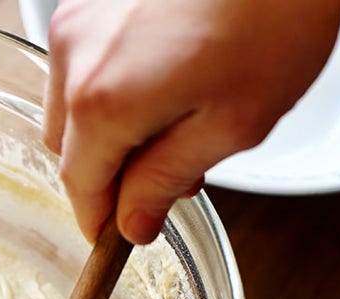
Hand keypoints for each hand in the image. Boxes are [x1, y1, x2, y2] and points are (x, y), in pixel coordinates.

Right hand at [42, 0, 339, 242]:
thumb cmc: (272, 13)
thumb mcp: (233, 122)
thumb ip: (168, 180)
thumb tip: (134, 220)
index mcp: (102, 102)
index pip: (80, 185)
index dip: (99, 218)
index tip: (116, 234)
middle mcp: (74, 59)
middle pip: (67, 145)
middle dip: (108, 169)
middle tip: (168, 172)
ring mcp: (77, 23)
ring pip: (71, 103)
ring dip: (108, 125)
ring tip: (175, 113)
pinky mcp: (88, 0)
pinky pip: (81, 64)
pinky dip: (110, 84)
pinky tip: (166, 72)